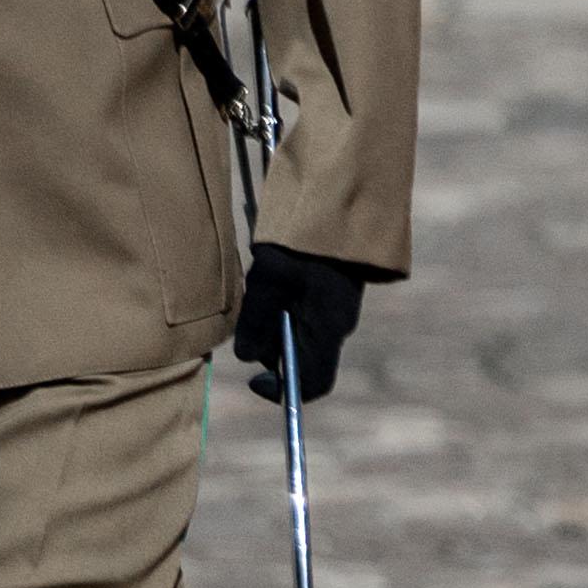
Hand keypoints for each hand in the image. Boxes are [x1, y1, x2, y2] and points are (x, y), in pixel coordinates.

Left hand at [234, 246, 364, 406]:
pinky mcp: (332, 290)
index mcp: (328, 329)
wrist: (342, 197)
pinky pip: (305, 314)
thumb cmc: (304, 240)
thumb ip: (256, 321)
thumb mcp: (270, 279)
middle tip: (249, 320)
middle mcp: (336, 325)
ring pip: (300, 335)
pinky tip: (272, 283)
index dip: (281, 390)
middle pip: (300, 358)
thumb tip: (245, 356)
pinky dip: (283, 310)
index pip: (312, 383)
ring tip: (260, 292)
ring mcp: (336, 307)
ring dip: (274, 325)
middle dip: (269, 348)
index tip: (253, 378)